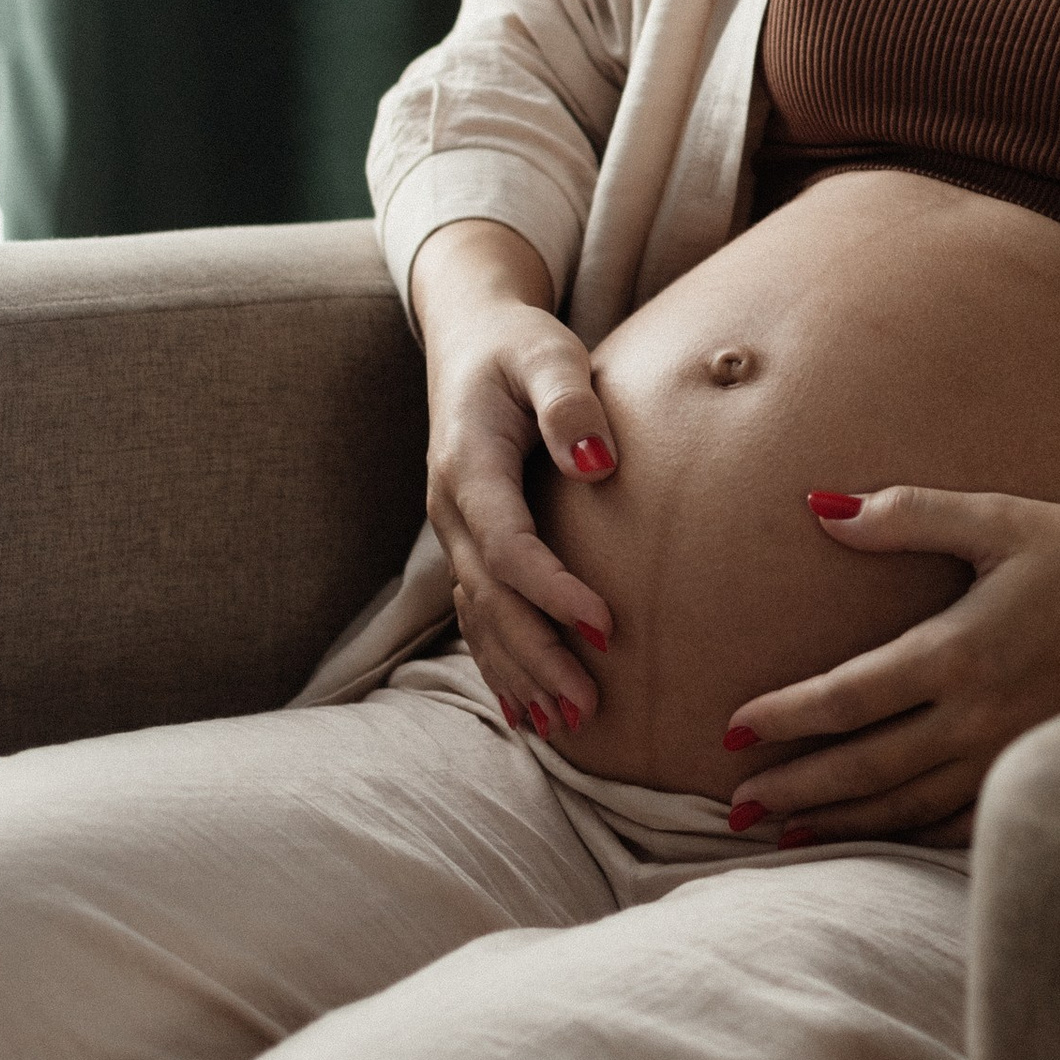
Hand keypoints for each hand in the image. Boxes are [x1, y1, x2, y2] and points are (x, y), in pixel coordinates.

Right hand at [411, 221, 618, 741]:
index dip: (553, 592)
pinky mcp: (468, 541)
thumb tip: (596, 464)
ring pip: (479, 617)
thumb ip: (570, 402)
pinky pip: (477, 612)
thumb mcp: (548, 352)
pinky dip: (499, 662)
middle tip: (588, 707)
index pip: (509, 546)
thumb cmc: (519, 344)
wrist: (469, 335)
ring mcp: (454, 530)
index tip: (606, 627)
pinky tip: (526, 706)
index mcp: (469, 465)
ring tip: (564, 725)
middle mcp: (452, 508)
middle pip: (491, 600)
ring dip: (518, 673)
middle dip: (537, 657)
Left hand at [723, 478, 1059, 844]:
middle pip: (865, 768)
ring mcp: (1010, 758)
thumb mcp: (1001, 519)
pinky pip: (960, 823)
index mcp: (960, 653)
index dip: (786, 717)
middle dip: (795, 792)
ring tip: (783, 836)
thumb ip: (908, 514)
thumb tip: (823, 508)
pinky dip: (907, 837)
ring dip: (840, 824)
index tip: (732, 731)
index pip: (849, 697)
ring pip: (907, 807)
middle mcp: (978, 719)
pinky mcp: (1037, 776)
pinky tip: (877, 840)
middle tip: (734, 809)